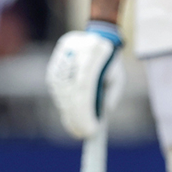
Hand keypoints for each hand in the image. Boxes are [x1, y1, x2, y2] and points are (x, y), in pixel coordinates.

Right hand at [45, 21, 125, 138]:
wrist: (95, 36)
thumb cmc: (110, 60)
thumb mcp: (118, 75)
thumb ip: (112, 94)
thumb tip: (102, 114)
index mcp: (91, 54)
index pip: (84, 88)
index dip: (85, 112)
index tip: (92, 130)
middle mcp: (72, 57)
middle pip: (72, 94)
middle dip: (77, 118)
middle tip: (84, 135)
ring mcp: (60, 63)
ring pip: (63, 95)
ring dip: (70, 115)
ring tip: (78, 130)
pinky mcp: (54, 70)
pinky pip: (58, 93)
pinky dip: (65, 107)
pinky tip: (71, 119)